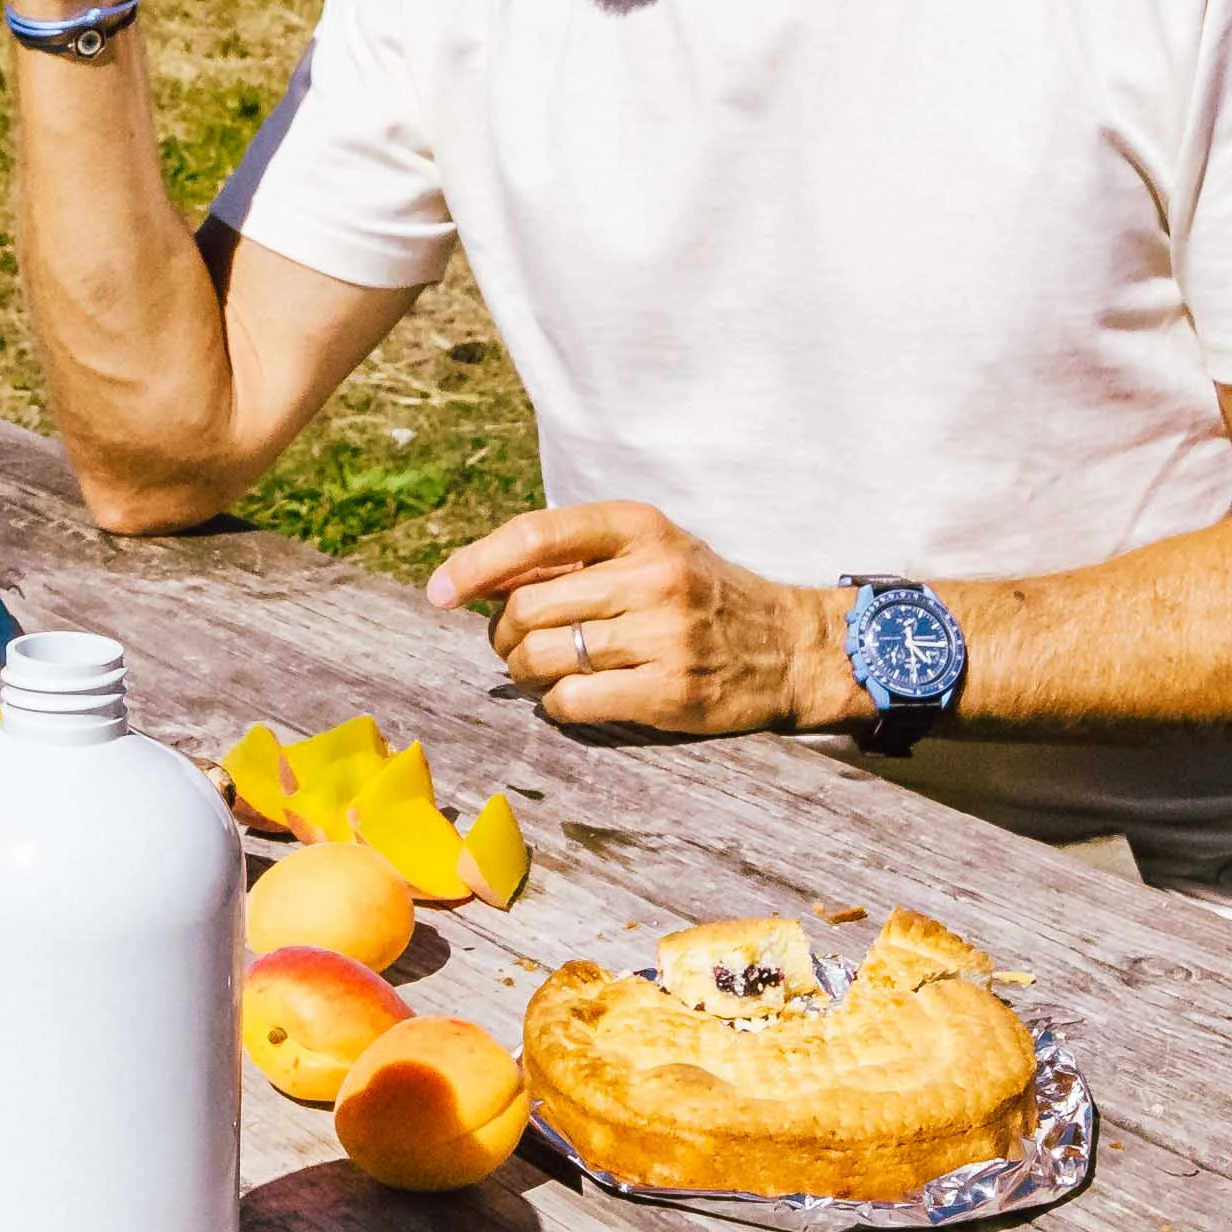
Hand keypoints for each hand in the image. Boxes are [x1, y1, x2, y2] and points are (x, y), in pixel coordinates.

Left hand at [424, 500, 844, 737]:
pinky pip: (572, 702)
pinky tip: (573, 696)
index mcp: (641, 527)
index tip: (439, 591)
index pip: (535, 536)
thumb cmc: (704, 594)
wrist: (792, 646)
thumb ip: (578, 557)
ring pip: (543, 658)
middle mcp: (653, 576)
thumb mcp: (652, 549)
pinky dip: (555, 704)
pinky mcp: (670, 693)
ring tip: (542, 670)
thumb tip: (486, 579)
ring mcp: (664, 637)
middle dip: (502, 633)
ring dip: (524, 672)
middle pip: (527, 607)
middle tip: (513, 643)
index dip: (475, 565)